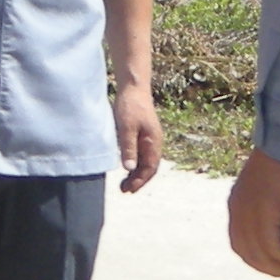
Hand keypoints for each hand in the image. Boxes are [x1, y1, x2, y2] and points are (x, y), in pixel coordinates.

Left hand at [114, 81, 162, 195]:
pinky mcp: (144, 135)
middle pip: (150, 168)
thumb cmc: (130, 106)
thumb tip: (129, 169)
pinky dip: (136, 165)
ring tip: (124, 183)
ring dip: (137, 174)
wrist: (134, 88)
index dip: (139, 181)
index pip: (150, 168)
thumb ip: (128, 148)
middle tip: (124, 190)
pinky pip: (143, 155)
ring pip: (146, 162)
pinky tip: (127, 167)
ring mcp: (150, 139)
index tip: (128, 190)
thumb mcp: (126, 128)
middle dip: (138, 181)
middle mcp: (154, 143)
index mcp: (153, 142)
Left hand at [230, 149, 279, 279]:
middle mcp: (237, 210)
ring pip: (260, 252)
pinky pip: (271, 243)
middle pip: (248, 253)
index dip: (257, 261)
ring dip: (278, 268)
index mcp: (237, 207)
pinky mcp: (265, 208)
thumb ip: (274, 222)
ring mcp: (249, 210)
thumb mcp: (274, 200)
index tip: (276, 269)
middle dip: (269, 270)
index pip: (240, 245)